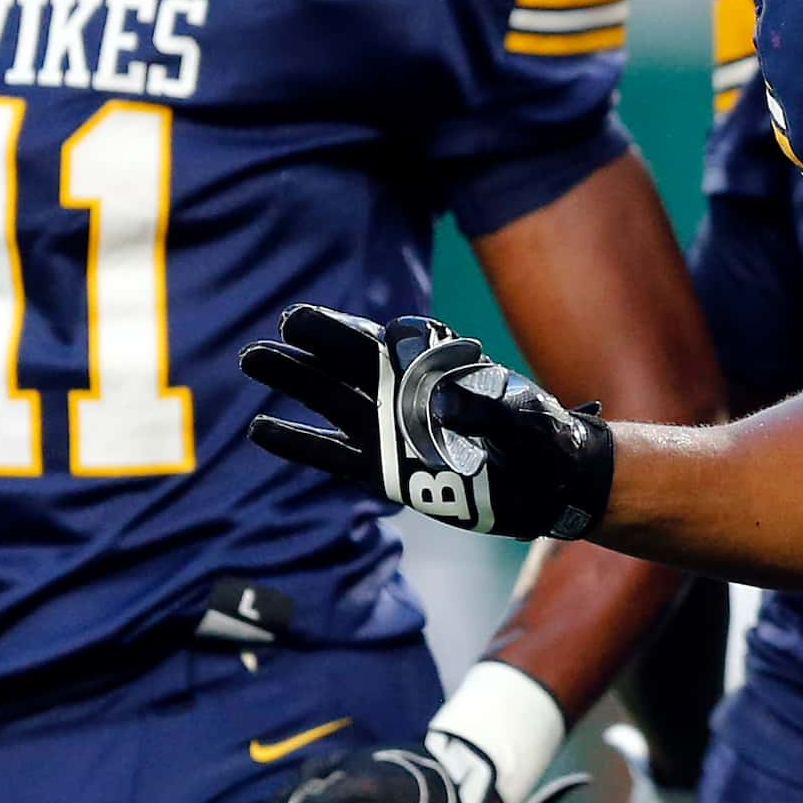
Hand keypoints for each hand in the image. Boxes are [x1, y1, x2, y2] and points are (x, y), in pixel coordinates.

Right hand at [241, 306, 613, 538]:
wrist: (550, 482)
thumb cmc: (541, 439)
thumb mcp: (524, 422)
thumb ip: (487, 413)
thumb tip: (443, 408)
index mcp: (435, 369)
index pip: (380, 343)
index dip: (341, 330)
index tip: (302, 320)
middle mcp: (406, 394)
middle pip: (347, 365)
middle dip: (307, 349)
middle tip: (267, 336)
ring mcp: (391, 432)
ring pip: (332, 401)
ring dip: (294, 381)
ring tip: (252, 359)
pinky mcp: (386, 471)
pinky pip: (332, 454)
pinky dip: (298, 442)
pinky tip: (260, 428)